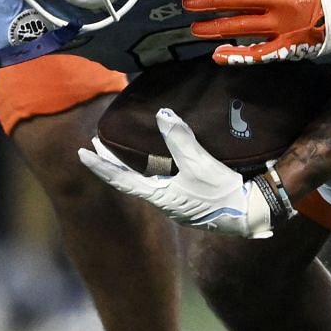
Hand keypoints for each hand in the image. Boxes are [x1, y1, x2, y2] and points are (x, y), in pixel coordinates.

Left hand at [78, 108, 287, 238]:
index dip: (101, 165)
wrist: (248, 216)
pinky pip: (158, 183)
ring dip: (128, 166)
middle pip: (128, 180)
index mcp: (158, 195)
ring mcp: (175, 203)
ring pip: (142, 182)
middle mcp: (162, 201)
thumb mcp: (199, 164)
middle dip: (111, 163)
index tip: (82, 153)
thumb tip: (162, 114)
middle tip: (93, 147)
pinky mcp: (188, 202)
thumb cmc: (221, 193)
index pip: (120, 178)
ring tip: (118, 152)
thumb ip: (179, 139)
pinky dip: (147, 170)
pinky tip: (153, 163)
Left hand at [184, 0, 330, 63]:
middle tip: (188, 2)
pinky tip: (218, 55)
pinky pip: (257, 52)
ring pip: (242, 26)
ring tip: (195, 27)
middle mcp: (278, 3)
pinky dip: (237, 55)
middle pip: (237, 1)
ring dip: (216, 27)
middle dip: (209, 2)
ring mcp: (281, 26)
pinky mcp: (284, 46)